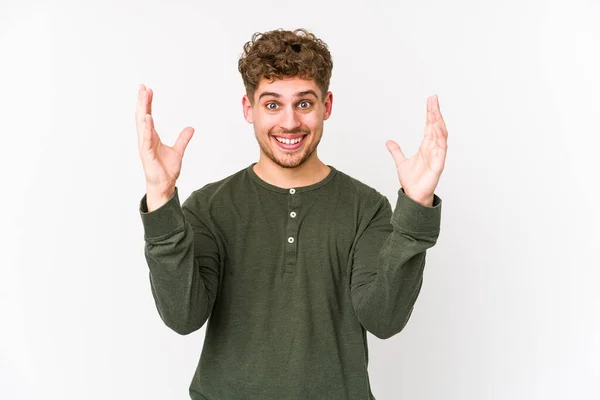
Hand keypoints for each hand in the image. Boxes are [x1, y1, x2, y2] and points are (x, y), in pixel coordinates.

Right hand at [135, 84, 194, 200]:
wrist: (165, 185)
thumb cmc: (166, 170)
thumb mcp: (178, 151)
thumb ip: (183, 139)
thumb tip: (191, 128)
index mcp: (152, 137)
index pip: (148, 116)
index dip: (148, 103)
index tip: (148, 90)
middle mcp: (146, 139)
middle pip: (142, 116)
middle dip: (142, 101)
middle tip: (142, 86)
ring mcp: (145, 146)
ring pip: (142, 124)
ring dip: (143, 110)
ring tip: (143, 96)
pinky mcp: (147, 154)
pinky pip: (146, 139)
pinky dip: (146, 128)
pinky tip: (147, 117)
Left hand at [385, 95, 447, 205]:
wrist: (413, 196)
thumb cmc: (412, 181)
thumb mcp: (401, 162)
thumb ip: (396, 151)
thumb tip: (389, 141)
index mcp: (426, 147)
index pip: (430, 126)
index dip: (430, 113)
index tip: (430, 100)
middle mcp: (434, 149)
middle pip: (436, 126)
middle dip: (435, 112)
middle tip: (433, 98)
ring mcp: (438, 156)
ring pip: (441, 135)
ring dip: (439, 122)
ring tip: (436, 110)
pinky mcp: (439, 164)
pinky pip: (442, 149)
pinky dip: (440, 138)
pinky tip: (438, 128)